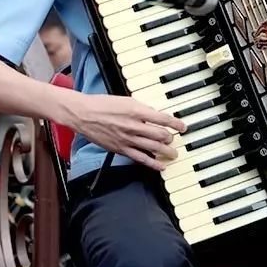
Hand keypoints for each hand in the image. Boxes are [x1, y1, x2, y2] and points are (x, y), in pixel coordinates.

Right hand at [65, 93, 187, 171]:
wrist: (84, 114)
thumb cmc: (103, 104)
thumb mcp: (127, 100)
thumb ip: (142, 109)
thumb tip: (155, 115)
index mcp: (136, 111)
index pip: (163, 119)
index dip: (176, 124)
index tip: (183, 126)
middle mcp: (134, 126)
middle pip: (160, 135)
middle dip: (170, 138)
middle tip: (174, 139)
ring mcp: (128, 139)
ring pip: (153, 148)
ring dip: (166, 151)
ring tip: (174, 153)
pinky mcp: (121, 149)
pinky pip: (141, 158)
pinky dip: (153, 163)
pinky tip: (161, 166)